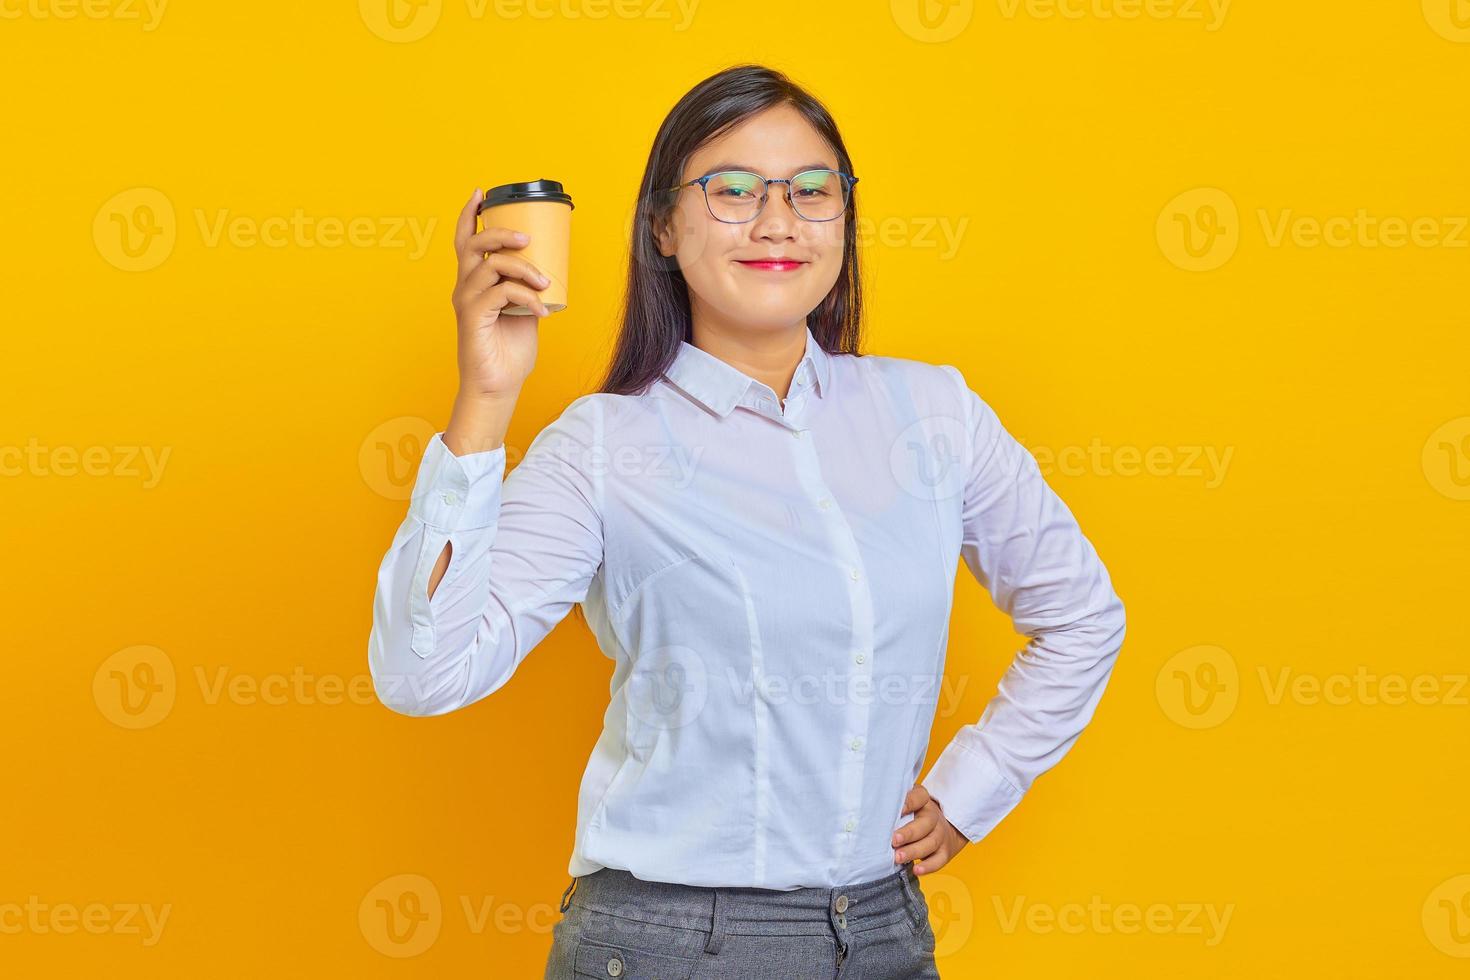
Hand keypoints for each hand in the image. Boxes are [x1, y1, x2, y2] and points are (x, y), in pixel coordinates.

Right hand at [450, 187, 552, 399]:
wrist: (499, 385)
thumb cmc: (509, 352)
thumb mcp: (524, 311)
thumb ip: (527, 289)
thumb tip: (548, 270)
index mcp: (474, 282)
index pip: (466, 241)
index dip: (470, 215)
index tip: (482, 194)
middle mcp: (465, 287)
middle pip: (474, 244)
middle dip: (501, 233)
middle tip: (527, 239)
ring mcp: (467, 301)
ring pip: (492, 266)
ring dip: (524, 269)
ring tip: (545, 284)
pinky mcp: (473, 317)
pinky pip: (501, 292)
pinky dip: (525, 297)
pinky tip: (541, 310)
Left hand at [892, 784, 967, 875]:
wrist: (942, 829)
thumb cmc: (914, 816)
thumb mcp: (906, 804)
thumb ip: (893, 806)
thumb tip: (870, 809)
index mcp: (923, 801)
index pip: (920, 797)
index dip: (909, 802)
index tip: (897, 810)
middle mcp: (933, 817)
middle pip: (926, 823)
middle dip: (909, 833)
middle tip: (894, 840)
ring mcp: (940, 835)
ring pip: (931, 842)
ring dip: (914, 851)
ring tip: (898, 857)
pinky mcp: (944, 852)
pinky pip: (939, 860)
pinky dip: (928, 866)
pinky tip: (916, 870)